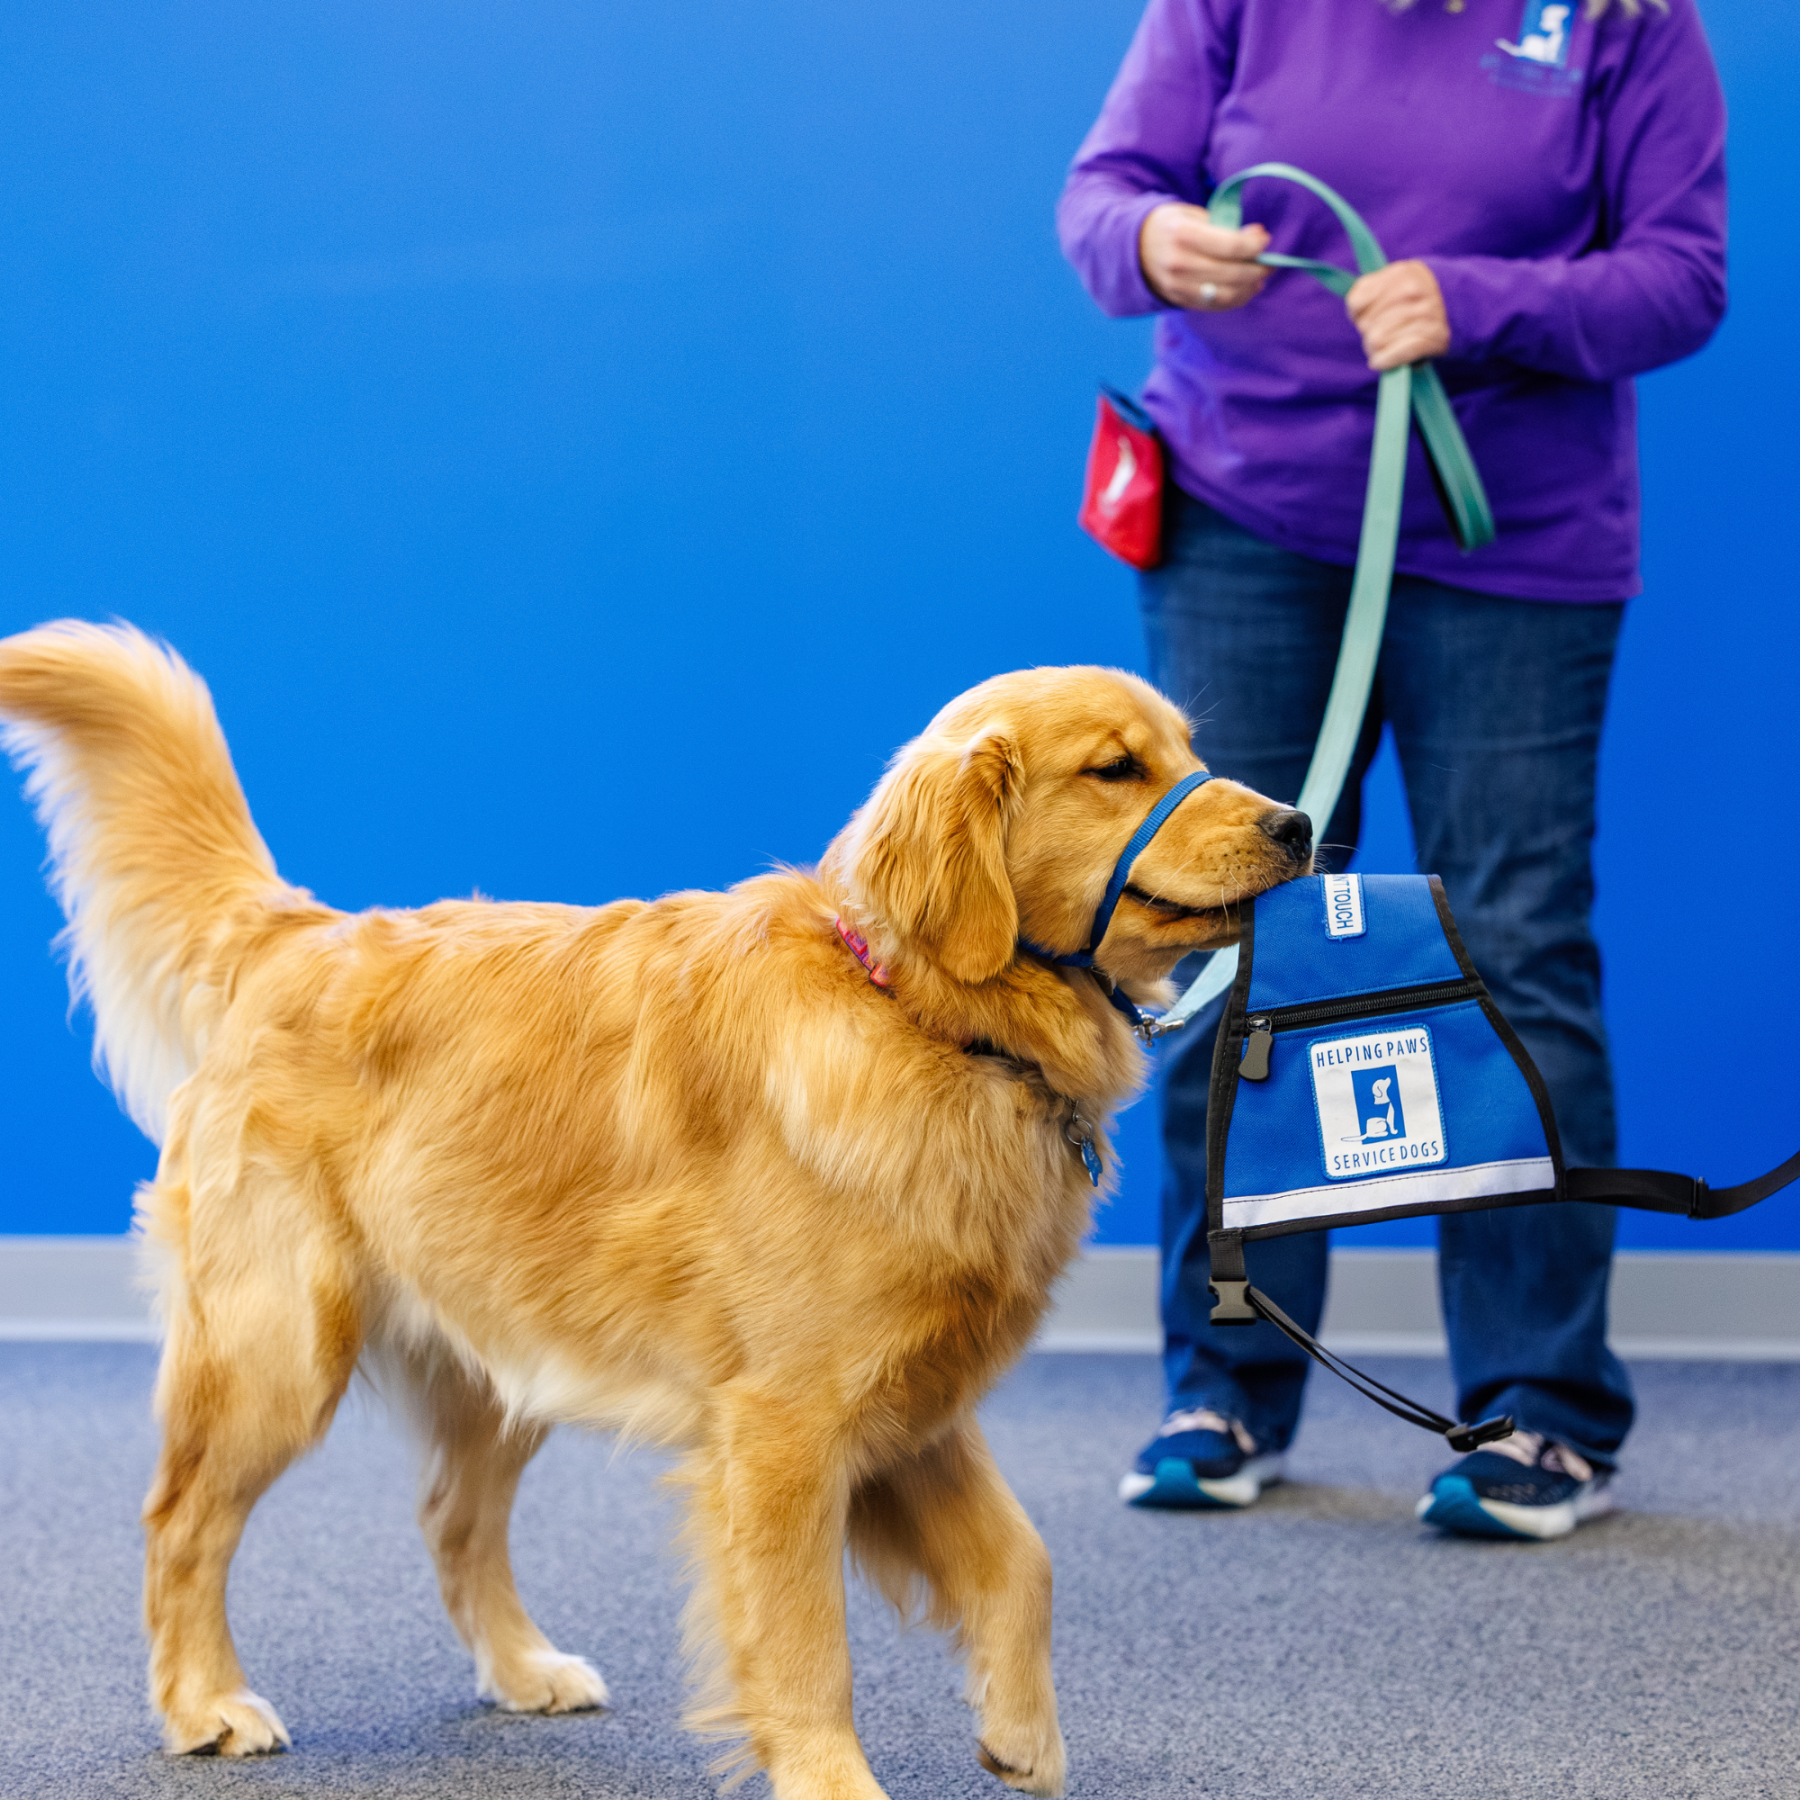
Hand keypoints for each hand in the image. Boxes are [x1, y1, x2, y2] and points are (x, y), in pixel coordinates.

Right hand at [1138, 202, 1269, 311]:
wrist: (1135, 249)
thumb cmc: (1171, 226)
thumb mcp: (1193, 215)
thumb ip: (1224, 226)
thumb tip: (1256, 235)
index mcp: (1183, 235)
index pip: (1230, 245)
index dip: (1254, 245)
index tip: (1265, 240)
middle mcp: (1180, 263)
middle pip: (1232, 272)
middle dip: (1257, 267)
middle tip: (1269, 261)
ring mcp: (1179, 286)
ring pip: (1227, 293)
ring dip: (1250, 287)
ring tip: (1260, 277)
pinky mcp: (1180, 300)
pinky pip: (1216, 305)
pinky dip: (1236, 299)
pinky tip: (1247, 289)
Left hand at [1345, 260, 1450, 369]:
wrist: (1464, 307)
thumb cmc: (1417, 299)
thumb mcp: (1397, 282)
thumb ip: (1370, 289)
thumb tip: (1355, 308)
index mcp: (1402, 273)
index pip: (1357, 302)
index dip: (1357, 313)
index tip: (1365, 315)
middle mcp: (1414, 290)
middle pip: (1366, 325)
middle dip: (1369, 334)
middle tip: (1381, 334)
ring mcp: (1427, 313)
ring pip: (1378, 340)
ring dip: (1377, 350)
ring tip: (1386, 346)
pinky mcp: (1435, 337)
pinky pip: (1396, 353)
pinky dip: (1386, 360)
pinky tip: (1381, 361)